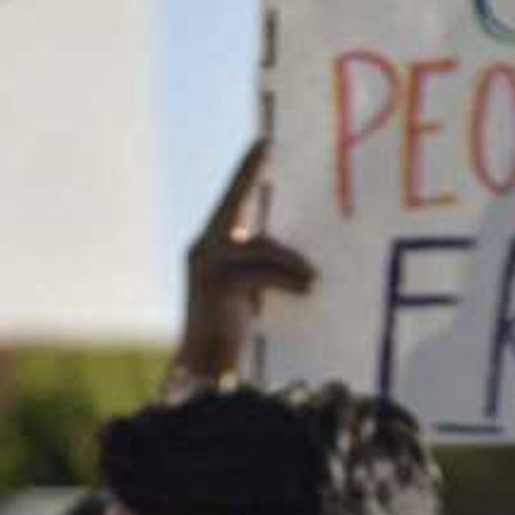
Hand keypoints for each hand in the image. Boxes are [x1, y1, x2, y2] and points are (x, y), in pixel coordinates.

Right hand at [172, 138, 314, 391]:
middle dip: (247, 173)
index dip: (244, 173)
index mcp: (208, 249)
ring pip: (260, 247)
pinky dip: (288, 280)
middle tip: (265, 144)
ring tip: (314, 281)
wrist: (205, 370)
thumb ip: (259, 267)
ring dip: (291, 264)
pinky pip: (263, 271)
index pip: (229, 204)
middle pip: (234, 206)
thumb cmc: (229, 335)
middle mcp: (201, 249)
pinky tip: (307, 289)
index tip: (261, 143)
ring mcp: (206, 263)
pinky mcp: (219, 282)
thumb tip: (299, 258)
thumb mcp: (247, 293)